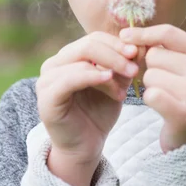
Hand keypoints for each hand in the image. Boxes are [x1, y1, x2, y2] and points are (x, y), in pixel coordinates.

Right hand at [36, 31, 145, 164]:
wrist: (86, 146)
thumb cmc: (99, 113)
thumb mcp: (115, 84)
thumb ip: (123, 65)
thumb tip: (139, 45)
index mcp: (69, 57)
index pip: (95, 38)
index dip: (118, 43)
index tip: (138, 52)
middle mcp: (54, 64)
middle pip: (88, 45)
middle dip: (116, 54)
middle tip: (135, 68)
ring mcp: (47, 79)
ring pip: (82, 59)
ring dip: (109, 69)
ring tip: (124, 87)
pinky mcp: (46, 97)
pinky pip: (69, 79)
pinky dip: (91, 76)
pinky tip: (109, 80)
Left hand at [120, 24, 185, 153]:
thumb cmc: (178, 92)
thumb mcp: (176, 65)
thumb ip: (155, 46)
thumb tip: (125, 35)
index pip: (168, 32)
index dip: (143, 33)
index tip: (123, 35)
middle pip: (154, 55)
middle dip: (149, 68)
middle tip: (163, 83)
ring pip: (150, 75)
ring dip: (149, 86)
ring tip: (165, 96)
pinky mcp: (184, 113)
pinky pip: (151, 95)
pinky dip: (149, 100)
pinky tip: (161, 106)